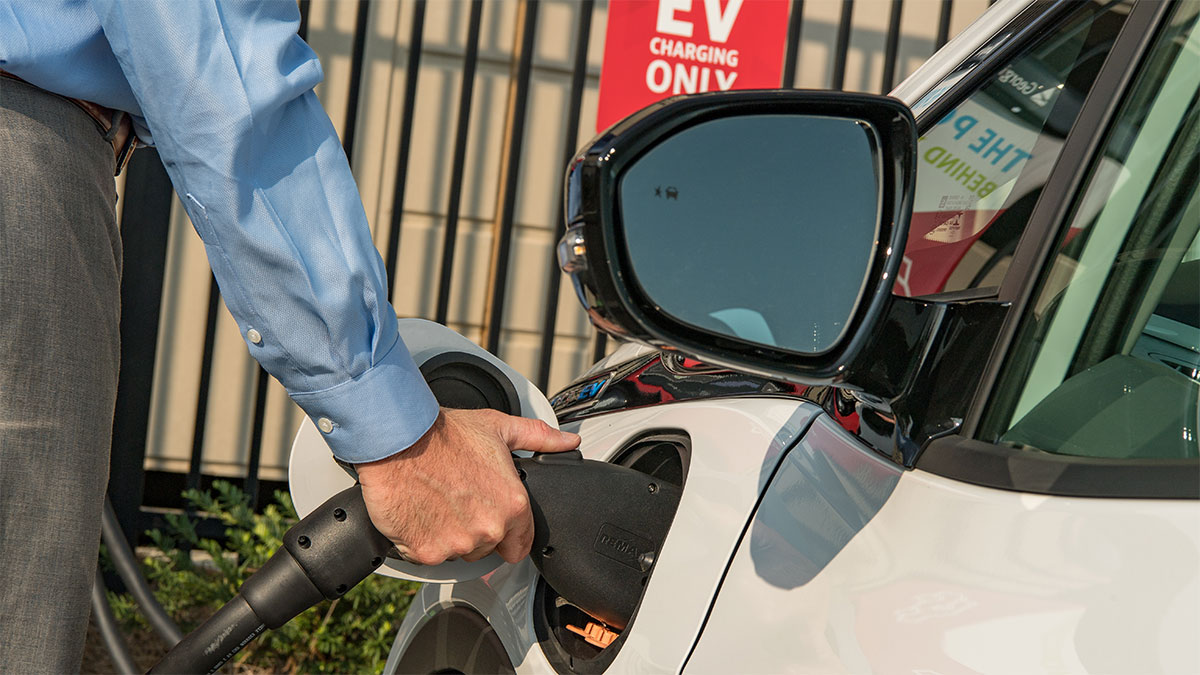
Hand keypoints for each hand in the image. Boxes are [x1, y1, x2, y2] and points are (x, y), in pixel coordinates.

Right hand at [354, 407, 580, 564]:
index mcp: (512, 505)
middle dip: (476, 529)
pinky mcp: (426, 553)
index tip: (493, 518)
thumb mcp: (499, 427)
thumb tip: (567, 441)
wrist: (397, 441)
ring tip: (438, 502)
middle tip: (459, 499)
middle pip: (488, 548)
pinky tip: (420, 512)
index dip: (509, 532)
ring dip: (450, 536)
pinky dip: (422, 540)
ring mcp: (457, 544)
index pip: (521, 544)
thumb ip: (538, 438)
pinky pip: (428, 556)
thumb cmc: (443, 434)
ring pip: (459, 552)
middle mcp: (489, 529)